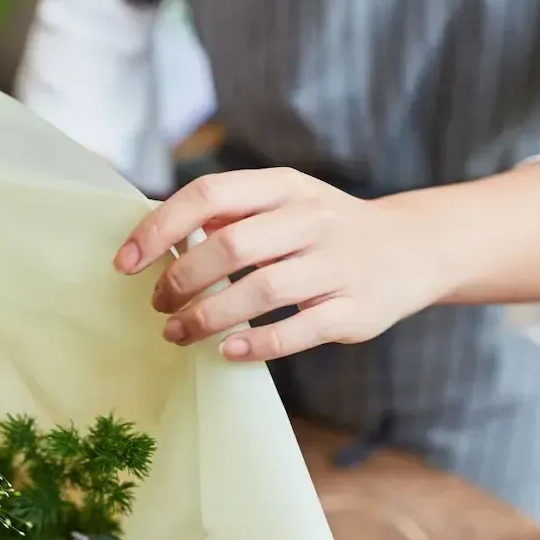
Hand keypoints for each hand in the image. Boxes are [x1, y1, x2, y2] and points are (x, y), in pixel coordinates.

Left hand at [115, 168, 453, 361]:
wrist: (413, 248)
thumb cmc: (325, 230)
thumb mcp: (282, 203)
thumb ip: (228, 215)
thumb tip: (157, 239)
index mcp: (284, 187)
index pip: (208, 196)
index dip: (159, 229)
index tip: (125, 264)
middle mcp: (313, 219)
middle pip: (231, 246)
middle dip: (181, 280)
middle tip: (158, 306)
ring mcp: (337, 265)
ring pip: (261, 291)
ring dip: (209, 317)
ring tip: (178, 334)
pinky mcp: (355, 310)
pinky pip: (298, 331)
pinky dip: (257, 345)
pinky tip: (228, 352)